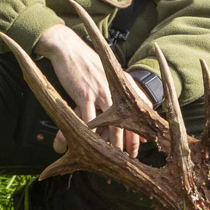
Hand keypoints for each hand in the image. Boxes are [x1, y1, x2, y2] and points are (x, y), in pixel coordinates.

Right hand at [35, 23, 150, 156]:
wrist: (69, 48)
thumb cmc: (88, 64)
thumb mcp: (110, 77)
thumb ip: (119, 94)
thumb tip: (126, 115)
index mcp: (127, 87)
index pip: (140, 116)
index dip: (140, 136)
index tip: (139, 150)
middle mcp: (118, 92)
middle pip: (128, 126)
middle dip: (127, 147)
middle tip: (124, 162)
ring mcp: (103, 93)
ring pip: (110, 128)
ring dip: (107, 147)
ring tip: (104, 160)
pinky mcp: (85, 94)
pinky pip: (86, 121)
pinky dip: (82, 134)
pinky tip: (77, 145)